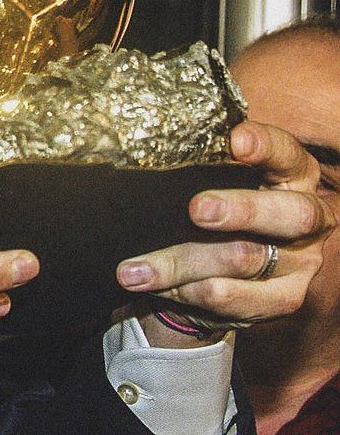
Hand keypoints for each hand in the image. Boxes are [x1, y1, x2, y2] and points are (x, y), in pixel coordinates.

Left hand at [116, 121, 335, 344]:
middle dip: (241, 210)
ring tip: (132, 270)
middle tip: (197, 210)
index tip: (236, 141)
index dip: (267, 146)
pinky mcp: (282, 299)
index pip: (288, 155)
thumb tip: (152, 149)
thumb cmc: (211, 213)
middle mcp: (308, 218)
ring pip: (242, 259)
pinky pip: (229, 297)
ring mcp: (299, 263)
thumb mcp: (209, 185)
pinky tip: (152, 286)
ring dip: (179, 263)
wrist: (213, 276)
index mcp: (293, 176)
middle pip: (289, 214)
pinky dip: (185, 290)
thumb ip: (201, 169)